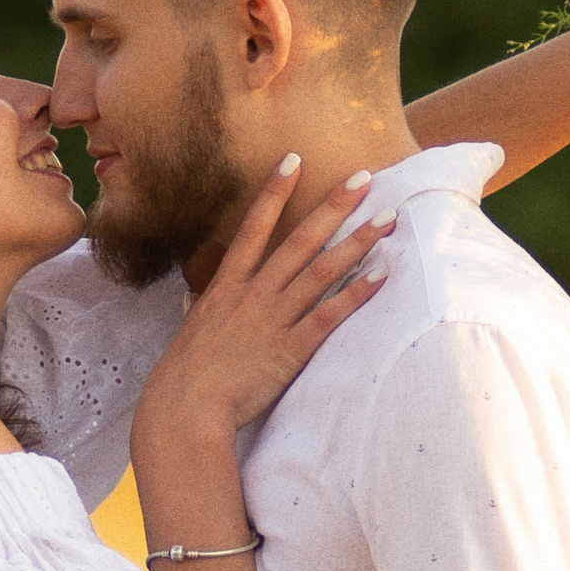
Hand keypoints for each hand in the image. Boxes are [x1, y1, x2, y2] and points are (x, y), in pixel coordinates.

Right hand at [137, 157, 388, 451]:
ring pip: (320, 270)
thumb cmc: (183, 379)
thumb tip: (220, 297)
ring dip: (355, 241)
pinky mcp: (289, 350)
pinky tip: (380, 275)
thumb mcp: (196, 330)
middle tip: (363, 176)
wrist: (183, 410)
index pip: (254, 228)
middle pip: (299, 240)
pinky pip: (328, 316)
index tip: (294, 160)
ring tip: (386, 217)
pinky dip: (355, 294)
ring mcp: (272, 320)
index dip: (274, 192)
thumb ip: (215, 308)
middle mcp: (252, 295)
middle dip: (332, 205)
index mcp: (225, 287)